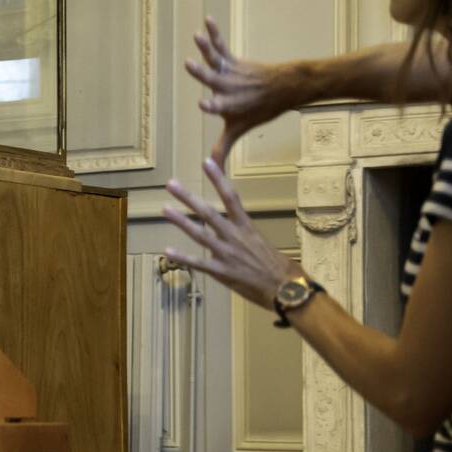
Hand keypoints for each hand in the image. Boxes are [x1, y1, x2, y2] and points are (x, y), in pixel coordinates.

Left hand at [161, 158, 301, 308]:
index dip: (218, 179)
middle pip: (208, 212)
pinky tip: (167, 251)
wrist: (287, 289)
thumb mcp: (262, 245)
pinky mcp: (222, 272)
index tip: (207, 162)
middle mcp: (234, 236)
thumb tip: (232, 235)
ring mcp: (227, 253)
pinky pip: (199, 263)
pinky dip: (183, 257)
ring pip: (200, 234)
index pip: (231, 197)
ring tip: (164, 209)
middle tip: (171, 184)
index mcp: (246, 227)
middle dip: (188, 197)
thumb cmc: (280, 268)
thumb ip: (243, 237)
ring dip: (181, 221)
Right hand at [184, 17, 300, 166]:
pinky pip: (221, 45)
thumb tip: (211, 167)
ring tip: (196, 36)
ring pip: (215, 59)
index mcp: (227, 105)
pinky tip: (207, 20)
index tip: (204, 103)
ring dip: (205, 47)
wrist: (286, 88)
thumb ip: (222, 147)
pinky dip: (214, 33)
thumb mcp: (240, 129)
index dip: (212, 105)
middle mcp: (227, 88)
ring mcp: (229, 72)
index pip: (217, 106)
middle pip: (212, 80)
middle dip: (201, 73)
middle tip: (189, 64)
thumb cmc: (259, 110)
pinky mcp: (232, 60)